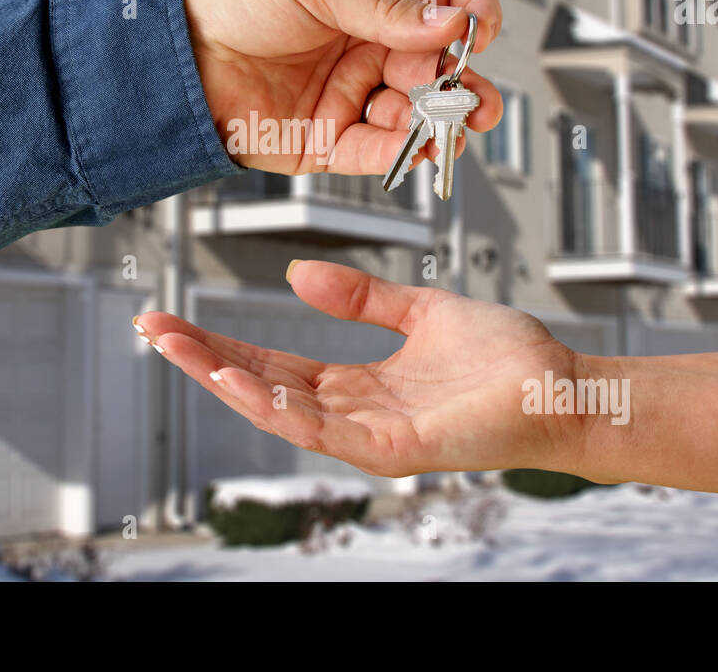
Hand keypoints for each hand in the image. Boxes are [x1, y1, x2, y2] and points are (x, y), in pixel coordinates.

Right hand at [134, 260, 588, 478]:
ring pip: (282, 412)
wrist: (565, 384)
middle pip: (263, 386)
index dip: (222, 341)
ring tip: (182, 351)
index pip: (272, 362)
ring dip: (228, 381)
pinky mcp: (396, 446)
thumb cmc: (505, 357)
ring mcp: (371, 435)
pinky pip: (325, 431)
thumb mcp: (420, 309)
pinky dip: (279, 408)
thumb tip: (298, 272)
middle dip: (205, 359)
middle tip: (152, 329)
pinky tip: (241, 381)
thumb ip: (361, 295)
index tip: (175, 318)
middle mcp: (355, 413)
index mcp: (357, 384)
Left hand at [181, 0, 502, 174]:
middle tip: (475, 95)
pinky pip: (376, 150)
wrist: (177, 50)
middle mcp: (367, 45)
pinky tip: (416, 145)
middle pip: (438, 64)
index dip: (469, 9)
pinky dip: (400, 151)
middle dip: (465, 81)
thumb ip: (383, 6)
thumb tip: (448, 20)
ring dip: (438, 120)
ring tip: (445, 122)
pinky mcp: (328, 138)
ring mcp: (350, 93)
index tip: (479, 27)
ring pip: (415, 112)